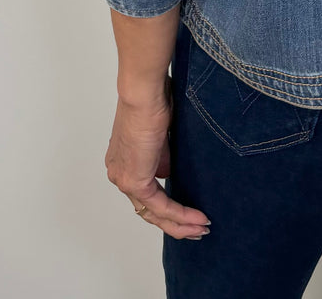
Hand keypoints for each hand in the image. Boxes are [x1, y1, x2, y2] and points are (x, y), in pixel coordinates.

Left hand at [105, 75, 210, 239]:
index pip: (144, 193)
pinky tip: (197, 219)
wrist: (144, 92)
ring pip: (153, 214)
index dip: (167, 205)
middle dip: (175, 223)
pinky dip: (181, 214)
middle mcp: (120, 174)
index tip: (188, 210)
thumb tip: (167, 169)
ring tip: (201, 228)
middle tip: (196, 228)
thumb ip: (161, 153)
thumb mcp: (160, 131)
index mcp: (123, 161)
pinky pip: (161, 206)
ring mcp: (125, 179)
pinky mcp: (136, 181)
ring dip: (180, 224)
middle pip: (147, 210)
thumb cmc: (153, 99)